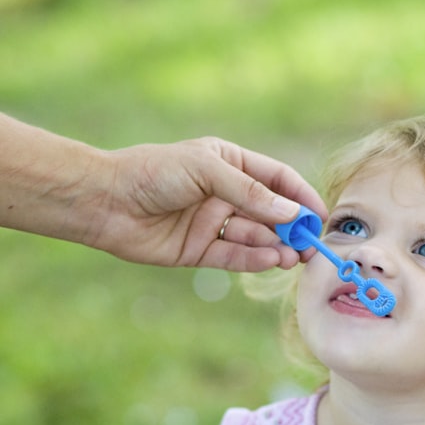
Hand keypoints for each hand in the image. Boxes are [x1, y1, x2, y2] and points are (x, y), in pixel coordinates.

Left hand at [93, 136, 327, 270]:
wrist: (104, 201)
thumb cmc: (153, 173)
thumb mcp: (207, 171)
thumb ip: (251, 193)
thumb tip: (292, 213)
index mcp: (230, 163)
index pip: (278, 180)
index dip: (301, 196)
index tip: (320, 216)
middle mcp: (225, 193)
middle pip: (271, 213)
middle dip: (293, 229)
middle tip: (311, 246)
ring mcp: (213, 223)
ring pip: (255, 238)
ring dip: (276, 247)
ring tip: (291, 257)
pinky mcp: (200, 250)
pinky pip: (234, 257)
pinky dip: (253, 260)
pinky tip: (270, 261)